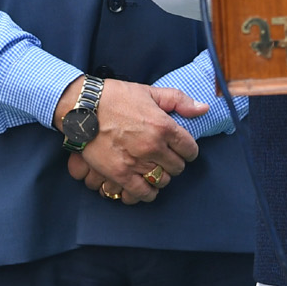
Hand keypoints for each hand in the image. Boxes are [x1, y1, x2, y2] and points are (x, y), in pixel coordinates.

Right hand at [55, 77, 204, 203]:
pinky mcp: (120, 174)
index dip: (188, 150)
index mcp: (163, 126)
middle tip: (166, 158)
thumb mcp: (149, 92)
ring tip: (155, 170)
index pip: (190, 149)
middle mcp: (153, 146)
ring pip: (162, 181)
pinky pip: (143, 193)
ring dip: (161, 177)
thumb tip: (203, 109)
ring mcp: (137, 162)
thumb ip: (179, 101)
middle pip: (178, 167)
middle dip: (175, 163)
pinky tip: (145, 186)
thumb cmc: (115, 97)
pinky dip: (148, 193)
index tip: (183, 150)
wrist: (82, 107)